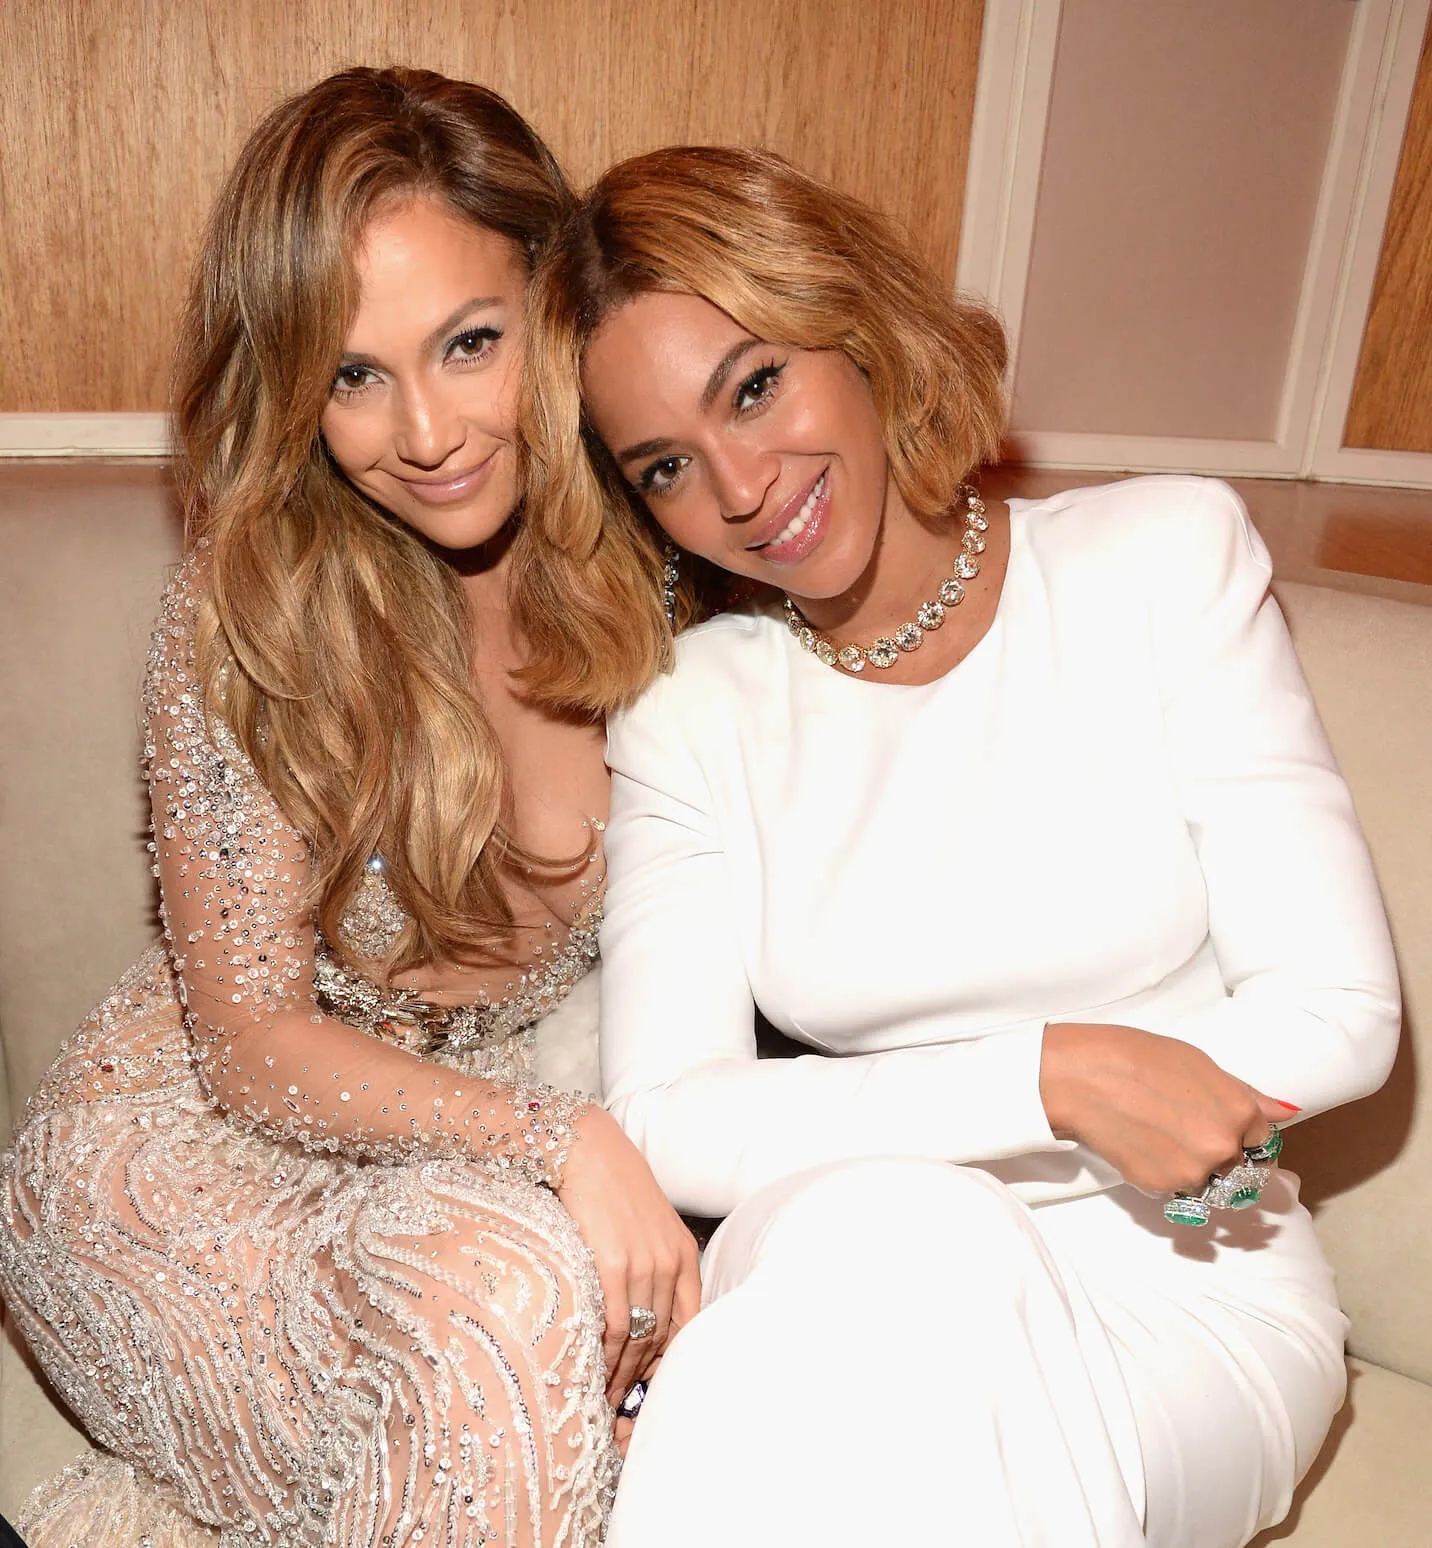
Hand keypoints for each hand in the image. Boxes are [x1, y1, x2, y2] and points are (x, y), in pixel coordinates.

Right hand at [556, 1104, 701, 1404]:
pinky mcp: (612, 1264)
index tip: (653, 1386)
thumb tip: (644, 1316)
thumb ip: (654, 1265)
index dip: (672, 1361)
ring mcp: (643, 1264)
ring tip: (606, 1399)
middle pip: (661, 1338)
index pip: (689, 1323)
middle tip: (624, 1406)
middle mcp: (669, 1263)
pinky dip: (605, 1355)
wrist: (587, 1149)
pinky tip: (594, 1370)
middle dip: (643, 1377)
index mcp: (683, 1254)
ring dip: (622, 1375)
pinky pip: (613, 1324)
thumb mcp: (649, 1225)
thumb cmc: (613, 1187)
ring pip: (637, 1337)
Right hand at [1039, 1022, 1291, 1193]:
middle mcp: (1224, 1148)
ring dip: (1193, 1169)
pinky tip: (1143, 1146)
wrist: (1083, 1076)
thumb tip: (1287, 1112)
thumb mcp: (1199, 1062)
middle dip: (1220, 1156)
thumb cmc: (1137, 1056)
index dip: (1241, 1133)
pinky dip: (1165, 1174)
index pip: (1262, 1142)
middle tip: (1184, 1131)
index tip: (1219, 1125)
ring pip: (1208, 1183)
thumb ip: (1246, 1093)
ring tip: (1160, 1138)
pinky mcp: (1161, 1188)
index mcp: (1239, 1112)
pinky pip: (1176, 1190)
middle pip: (1239, 1169)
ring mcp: (1193, 1172)